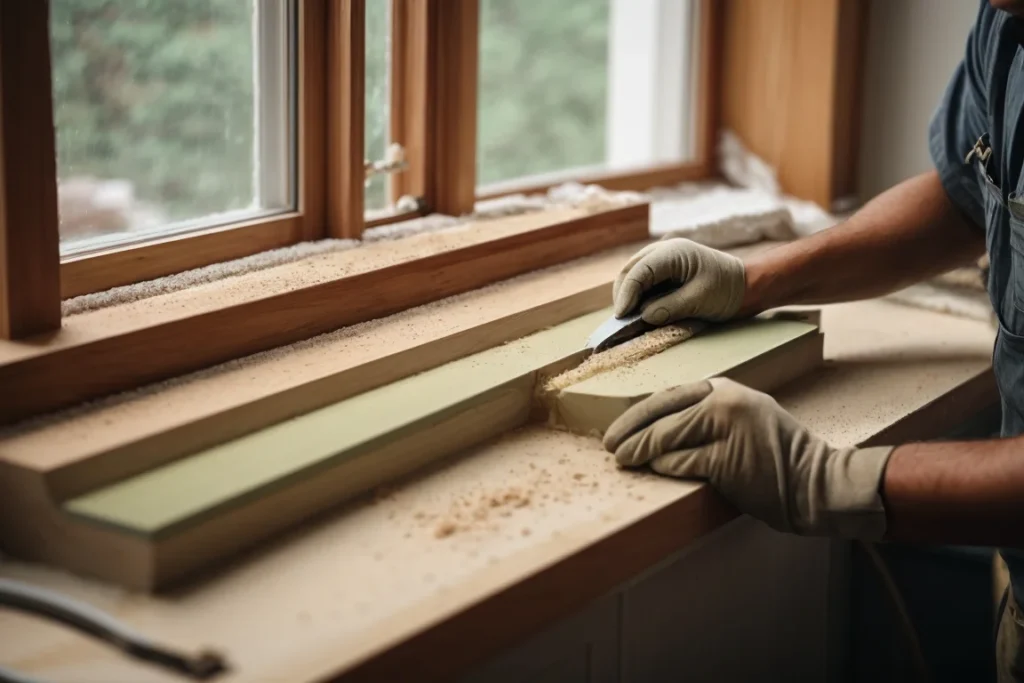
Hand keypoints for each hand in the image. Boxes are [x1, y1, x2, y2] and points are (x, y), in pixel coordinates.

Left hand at [603, 378, 893, 538]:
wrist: (816, 483)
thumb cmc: (777, 457)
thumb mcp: (743, 419)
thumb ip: (706, 415)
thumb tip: (656, 428)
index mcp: (725, 388)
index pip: (668, 396)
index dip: (638, 413)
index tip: (618, 427)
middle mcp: (724, 400)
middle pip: (660, 411)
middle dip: (629, 430)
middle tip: (610, 445)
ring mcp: (726, 426)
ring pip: (665, 436)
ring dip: (639, 450)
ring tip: (623, 459)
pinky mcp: (727, 456)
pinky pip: (681, 461)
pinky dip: (664, 466)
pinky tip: (654, 470)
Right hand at [612, 239, 745, 324]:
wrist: (745, 286)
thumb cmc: (727, 291)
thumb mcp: (700, 301)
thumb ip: (670, 307)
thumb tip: (643, 316)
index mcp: (674, 252)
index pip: (639, 271)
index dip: (627, 293)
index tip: (622, 316)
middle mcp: (664, 250)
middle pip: (630, 270)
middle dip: (623, 295)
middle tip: (621, 321)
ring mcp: (662, 258)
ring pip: (632, 275)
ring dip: (628, 296)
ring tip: (628, 318)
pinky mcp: (664, 270)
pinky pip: (642, 281)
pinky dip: (637, 296)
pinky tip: (638, 311)